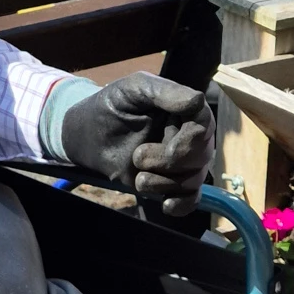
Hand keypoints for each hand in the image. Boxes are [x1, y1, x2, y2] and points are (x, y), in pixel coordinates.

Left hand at [55, 74, 212, 225]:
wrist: (89, 132)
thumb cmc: (113, 105)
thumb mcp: (134, 88)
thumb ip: (164, 91)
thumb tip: (198, 100)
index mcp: (186, 110)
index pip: (204, 125)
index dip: (191, 141)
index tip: (170, 151)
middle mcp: (190, 136)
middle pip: (201, 155)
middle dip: (170, 162)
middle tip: (138, 157)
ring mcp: (182, 161)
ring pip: (193, 179)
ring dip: (164, 183)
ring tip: (138, 177)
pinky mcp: (170, 181)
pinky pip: (190, 198)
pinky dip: (182, 205)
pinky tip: (166, 205)